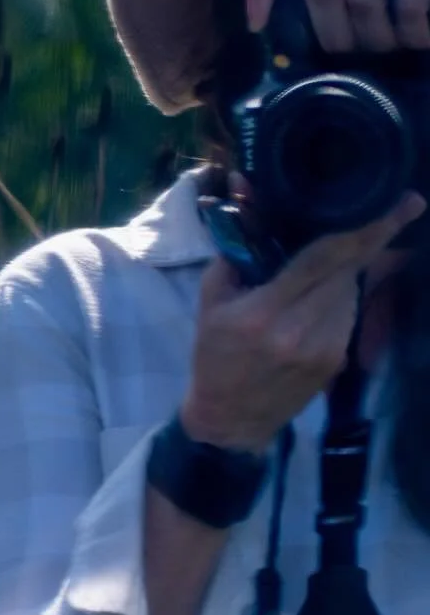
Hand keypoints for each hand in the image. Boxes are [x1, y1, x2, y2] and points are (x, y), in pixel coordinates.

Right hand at [180, 189, 424, 453]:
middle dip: (373, 237)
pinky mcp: (338, 360)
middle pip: (350, 268)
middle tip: (396, 208)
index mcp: (264, 313)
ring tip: (320, 270)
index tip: (405, 203)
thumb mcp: (210, 303)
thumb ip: (233, 252)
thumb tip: (245, 194)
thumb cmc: (214, 358)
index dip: (369, 227)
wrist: (231, 420)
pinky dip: (338, 297)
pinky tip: (316, 302)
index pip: (326, 257)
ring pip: (351, 288)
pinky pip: (347, 312)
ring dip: (345, 270)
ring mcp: (325, 348)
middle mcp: (301, 330)